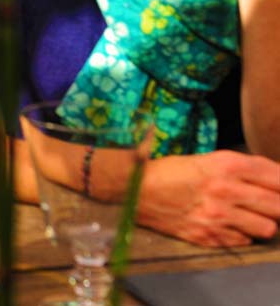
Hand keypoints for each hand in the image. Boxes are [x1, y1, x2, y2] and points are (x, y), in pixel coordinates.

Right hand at [137, 150, 279, 246]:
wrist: (134, 189)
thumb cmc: (171, 171)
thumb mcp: (207, 159)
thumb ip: (242, 168)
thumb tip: (275, 179)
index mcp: (225, 165)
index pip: (277, 177)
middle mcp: (224, 190)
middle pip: (278, 205)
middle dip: (279, 205)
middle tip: (271, 204)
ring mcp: (216, 216)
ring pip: (267, 228)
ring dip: (263, 223)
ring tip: (251, 216)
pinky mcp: (207, 235)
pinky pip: (243, 241)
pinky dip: (242, 234)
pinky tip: (229, 224)